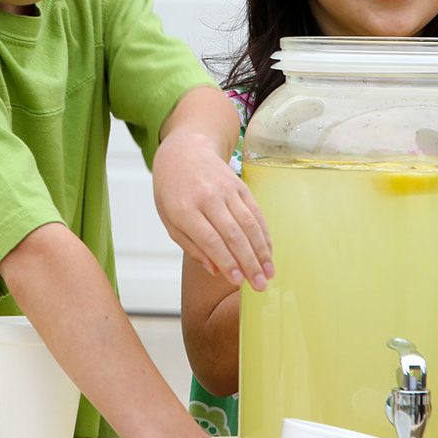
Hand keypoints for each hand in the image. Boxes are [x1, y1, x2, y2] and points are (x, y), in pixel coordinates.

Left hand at [153, 86, 272, 290]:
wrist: (184, 150)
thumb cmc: (172, 190)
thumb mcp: (169, 219)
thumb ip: (191, 245)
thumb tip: (216, 270)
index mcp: (184, 208)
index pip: (210, 240)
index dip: (227, 262)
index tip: (239, 282)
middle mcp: (206, 197)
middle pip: (234, 234)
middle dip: (250, 263)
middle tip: (260, 286)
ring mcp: (225, 188)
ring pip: (249, 224)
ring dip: (262, 251)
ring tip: (269, 274)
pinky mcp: (239, 184)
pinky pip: (255, 212)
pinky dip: (264, 233)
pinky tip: (268, 251)